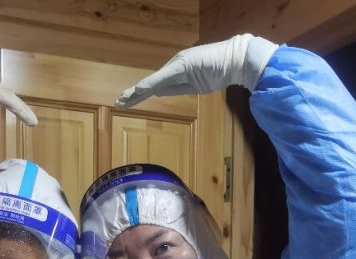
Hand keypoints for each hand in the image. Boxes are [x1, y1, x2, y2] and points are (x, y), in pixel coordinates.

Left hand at [117, 34, 276, 107]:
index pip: (157, 86)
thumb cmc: (221, 70)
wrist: (236, 60)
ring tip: (123, 100)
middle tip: (119, 102)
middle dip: (135, 94)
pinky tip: (139, 89)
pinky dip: (152, 84)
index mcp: (179, 73)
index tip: (129, 100)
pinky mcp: (184, 66)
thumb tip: (160, 92)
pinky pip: (165, 77)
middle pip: (151, 84)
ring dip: (138, 92)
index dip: (142, 93)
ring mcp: (179, 66)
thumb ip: (180, 87)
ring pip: (154, 81)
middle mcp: (175, 68)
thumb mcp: (198, 84)